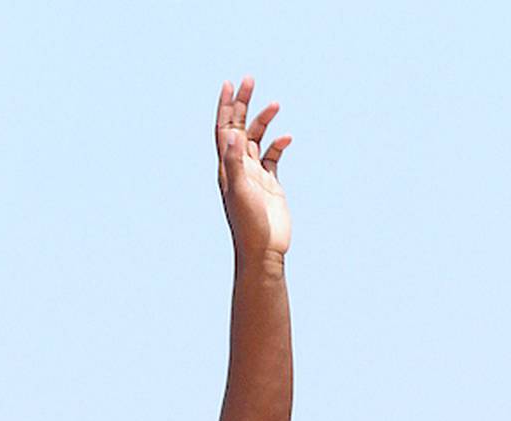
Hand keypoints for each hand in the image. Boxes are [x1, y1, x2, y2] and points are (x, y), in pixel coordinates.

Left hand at [216, 78, 291, 261]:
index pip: (224, 130)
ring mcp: (255, 175)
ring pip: (257, 139)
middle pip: (239, 128)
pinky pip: (273, 157)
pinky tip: (286, 138)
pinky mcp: (271, 184)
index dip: (226, 107)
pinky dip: (279, 144)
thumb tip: (231, 134)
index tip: (230, 84)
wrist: (264, 251)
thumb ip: (236, 162)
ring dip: (264, 121)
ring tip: (274, 104)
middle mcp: (239, 169)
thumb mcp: (240, 191)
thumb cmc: (249, 225)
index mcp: (227, 169)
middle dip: (243, 104)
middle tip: (250, 79)